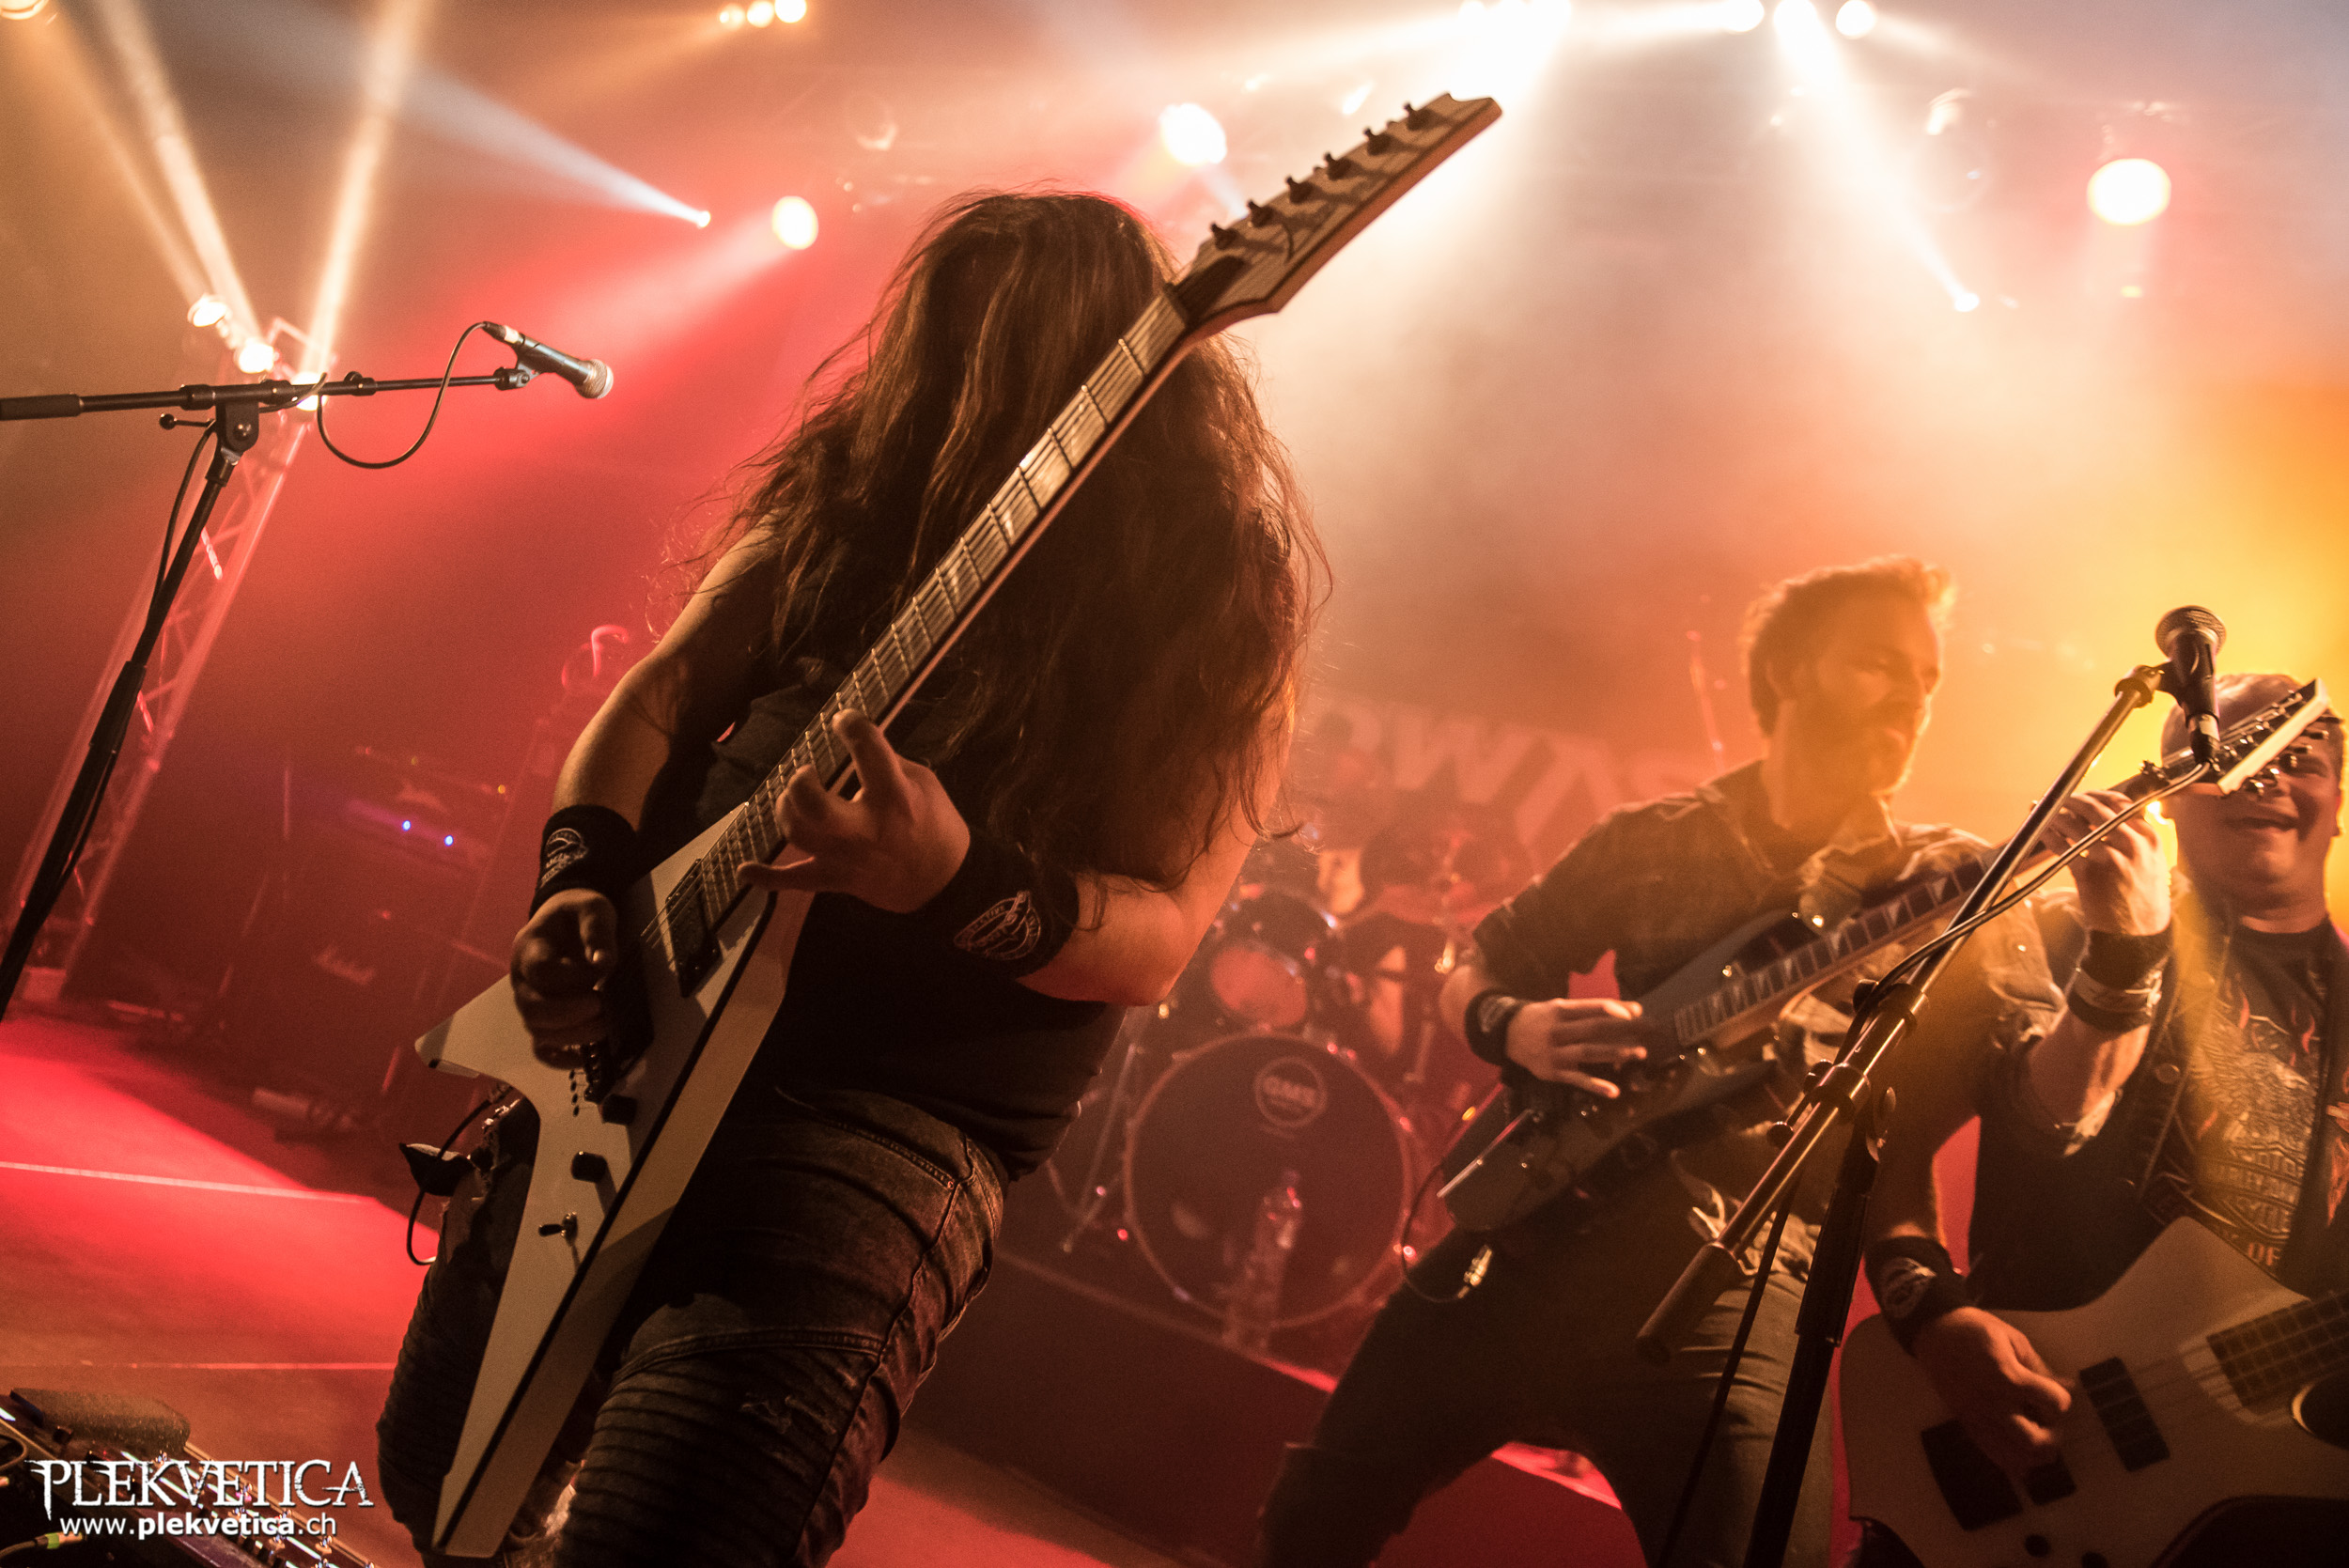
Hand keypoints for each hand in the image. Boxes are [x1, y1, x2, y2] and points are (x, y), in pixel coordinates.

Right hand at [511, 888, 617, 1064]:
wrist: (566, 918)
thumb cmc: (578, 913)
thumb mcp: (593, 909)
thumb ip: (597, 932)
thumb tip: (603, 965)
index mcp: (529, 949)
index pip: (540, 971)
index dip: (570, 979)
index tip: (599, 976)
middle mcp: (521, 979)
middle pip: (531, 1008)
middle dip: (568, 1014)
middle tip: (602, 1007)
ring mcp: (528, 1001)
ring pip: (536, 1031)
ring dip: (571, 1035)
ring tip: (604, 1025)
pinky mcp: (541, 1018)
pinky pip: (540, 1048)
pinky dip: (559, 1058)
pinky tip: (583, 1056)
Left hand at [740, 710, 972, 913]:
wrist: (944, 883)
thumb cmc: (937, 825)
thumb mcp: (923, 783)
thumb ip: (888, 763)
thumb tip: (857, 744)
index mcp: (895, 798)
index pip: (868, 749)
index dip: (852, 725)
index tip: (843, 720)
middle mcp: (866, 829)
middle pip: (817, 808)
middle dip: (802, 785)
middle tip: (807, 773)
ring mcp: (847, 857)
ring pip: (799, 835)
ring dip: (786, 811)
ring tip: (793, 798)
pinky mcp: (837, 879)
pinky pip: (797, 881)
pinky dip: (768, 878)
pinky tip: (746, 870)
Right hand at [1504, 998, 1647, 1095]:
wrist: (1507, 1035)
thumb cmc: (1540, 1019)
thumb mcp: (1557, 1008)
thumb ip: (1584, 1011)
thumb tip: (1618, 1012)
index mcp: (1560, 1011)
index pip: (1592, 1008)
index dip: (1616, 1009)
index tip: (1637, 1011)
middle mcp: (1558, 1031)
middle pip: (1595, 1030)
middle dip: (1624, 1030)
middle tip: (1647, 1030)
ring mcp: (1555, 1054)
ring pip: (1589, 1053)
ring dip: (1616, 1053)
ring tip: (1639, 1053)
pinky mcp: (1553, 1073)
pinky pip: (1577, 1080)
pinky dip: (1596, 1086)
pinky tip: (1614, 1091)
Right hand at [1911, 1307, 2072, 1474]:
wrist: (1935, 1332)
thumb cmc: (1976, 1331)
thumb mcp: (2014, 1340)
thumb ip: (2040, 1368)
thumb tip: (2067, 1387)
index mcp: (2009, 1378)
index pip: (2054, 1403)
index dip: (2062, 1398)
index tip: (2057, 1391)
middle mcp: (1994, 1404)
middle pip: (2035, 1442)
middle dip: (2053, 1436)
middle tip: (2052, 1423)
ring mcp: (1978, 1417)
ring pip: (2014, 1457)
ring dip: (2035, 1454)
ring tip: (2039, 1437)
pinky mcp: (1966, 1423)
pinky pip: (1992, 1454)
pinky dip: (2012, 1461)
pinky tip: (2021, 1452)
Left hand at [2043, 788, 2169, 935]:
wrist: (2139, 932)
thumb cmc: (2143, 895)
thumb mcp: (2151, 861)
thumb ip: (2135, 836)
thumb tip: (2107, 813)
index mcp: (2149, 838)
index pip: (2120, 803)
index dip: (2096, 796)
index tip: (2083, 796)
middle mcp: (2132, 845)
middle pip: (2096, 809)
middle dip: (2072, 800)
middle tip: (2059, 799)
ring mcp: (2111, 859)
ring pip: (2076, 825)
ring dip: (2056, 816)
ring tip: (2045, 813)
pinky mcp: (2090, 875)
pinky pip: (2064, 848)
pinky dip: (2050, 837)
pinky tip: (2043, 832)